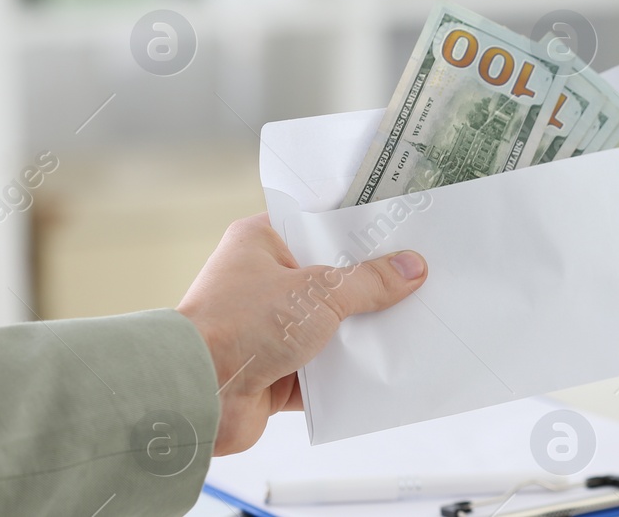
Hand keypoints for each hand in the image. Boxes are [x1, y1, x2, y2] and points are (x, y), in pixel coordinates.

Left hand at [177, 214, 427, 454]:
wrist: (199, 393)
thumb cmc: (242, 324)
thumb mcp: (318, 292)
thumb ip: (369, 281)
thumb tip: (412, 267)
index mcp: (261, 243)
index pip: (319, 226)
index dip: (360, 230)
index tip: (402, 231)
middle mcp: (263, 283)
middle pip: (332, 279)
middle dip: (371, 287)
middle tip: (420, 280)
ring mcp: (270, 329)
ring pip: (332, 326)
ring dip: (363, 333)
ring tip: (413, 324)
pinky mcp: (278, 371)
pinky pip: (326, 368)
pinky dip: (351, 372)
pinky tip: (388, 367)